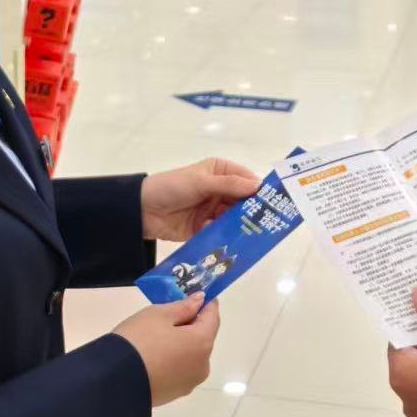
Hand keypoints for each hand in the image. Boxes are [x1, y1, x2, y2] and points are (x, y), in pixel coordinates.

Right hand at [113, 294, 220, 405]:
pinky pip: (179, 371)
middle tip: (169, 316)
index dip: (206, 304)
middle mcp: (202, 365)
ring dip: (182, 345)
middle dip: (191, 326)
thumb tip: (200, 300)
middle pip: (203, 338)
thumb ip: (183, 307)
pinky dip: (173, 361)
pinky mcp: (174, 394)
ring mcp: (189, 383)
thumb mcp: (158, 315)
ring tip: (157, 338)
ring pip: (191, 356)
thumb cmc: (138, 340)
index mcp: (202, 343)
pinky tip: (154, 356)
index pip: (213, 317)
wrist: (114, 381)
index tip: (195, 295)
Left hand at [141, 158, 260, 241]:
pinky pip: (222, 233)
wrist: (141, 210)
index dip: (259, 190)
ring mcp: (212, 211)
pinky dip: (228, 237)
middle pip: (243, 201)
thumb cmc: (171, 187)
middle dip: (253, 210)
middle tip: (269, 223)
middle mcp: (219, 190)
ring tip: (256, 235)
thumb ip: (229, 185)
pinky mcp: (205, 229)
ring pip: (234, 218)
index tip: (275, 202)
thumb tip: (257, 186)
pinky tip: (238, 244)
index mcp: (219, 172)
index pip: (246, 179)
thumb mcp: (200, 182)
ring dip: (242, 225)